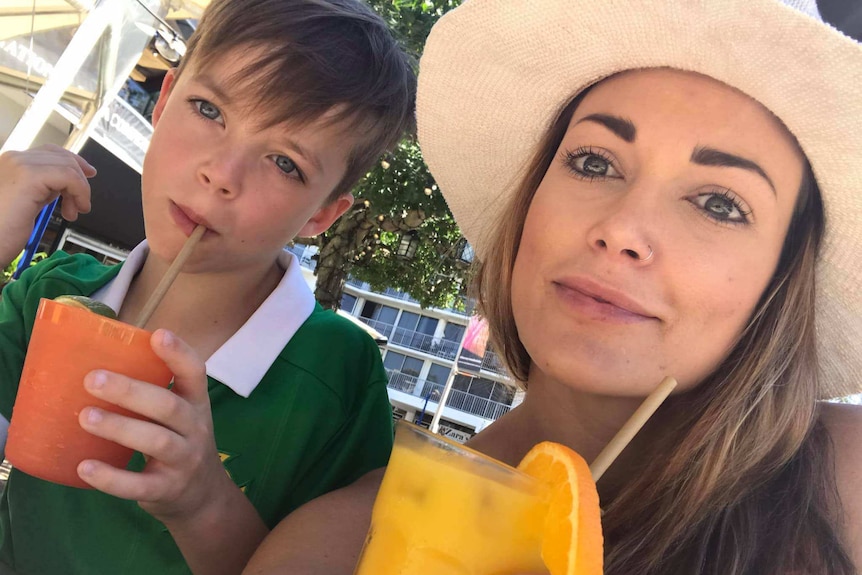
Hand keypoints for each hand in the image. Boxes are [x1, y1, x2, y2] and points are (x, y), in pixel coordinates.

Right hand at [0, 145, 94, 264]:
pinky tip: (75, 210)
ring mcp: (19, 164)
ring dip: (80, 190)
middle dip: (78, 180)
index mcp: (11, 162)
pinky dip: (80, 192)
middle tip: (80, 205)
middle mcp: (13, 158)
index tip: (88, 175)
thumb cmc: (2, 230)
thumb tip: (64, 183)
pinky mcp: (29, 177)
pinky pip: (69, 176)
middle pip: (62, 156)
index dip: (73, 162)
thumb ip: (43, 187)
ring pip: (67, 166)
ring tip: (75, 211)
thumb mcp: (27, 201)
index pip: (50, 152)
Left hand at [76, 329, 232, 523]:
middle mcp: (195, 428)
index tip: (158, 335)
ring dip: (120, 428)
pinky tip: (85, 467)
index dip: (179, 353)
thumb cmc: (180, 442)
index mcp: (195, 403)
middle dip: (131, 391)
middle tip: (92, 379)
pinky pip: (139, 485)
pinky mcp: (167, 490)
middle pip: (168, 406)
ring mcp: (184, 460)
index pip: (195, 373)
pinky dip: (111, 478)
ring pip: (157, 441)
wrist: (203, 496)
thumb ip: (151, 393)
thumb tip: (96, 363)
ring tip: (85, 417)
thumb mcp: (180, 415)